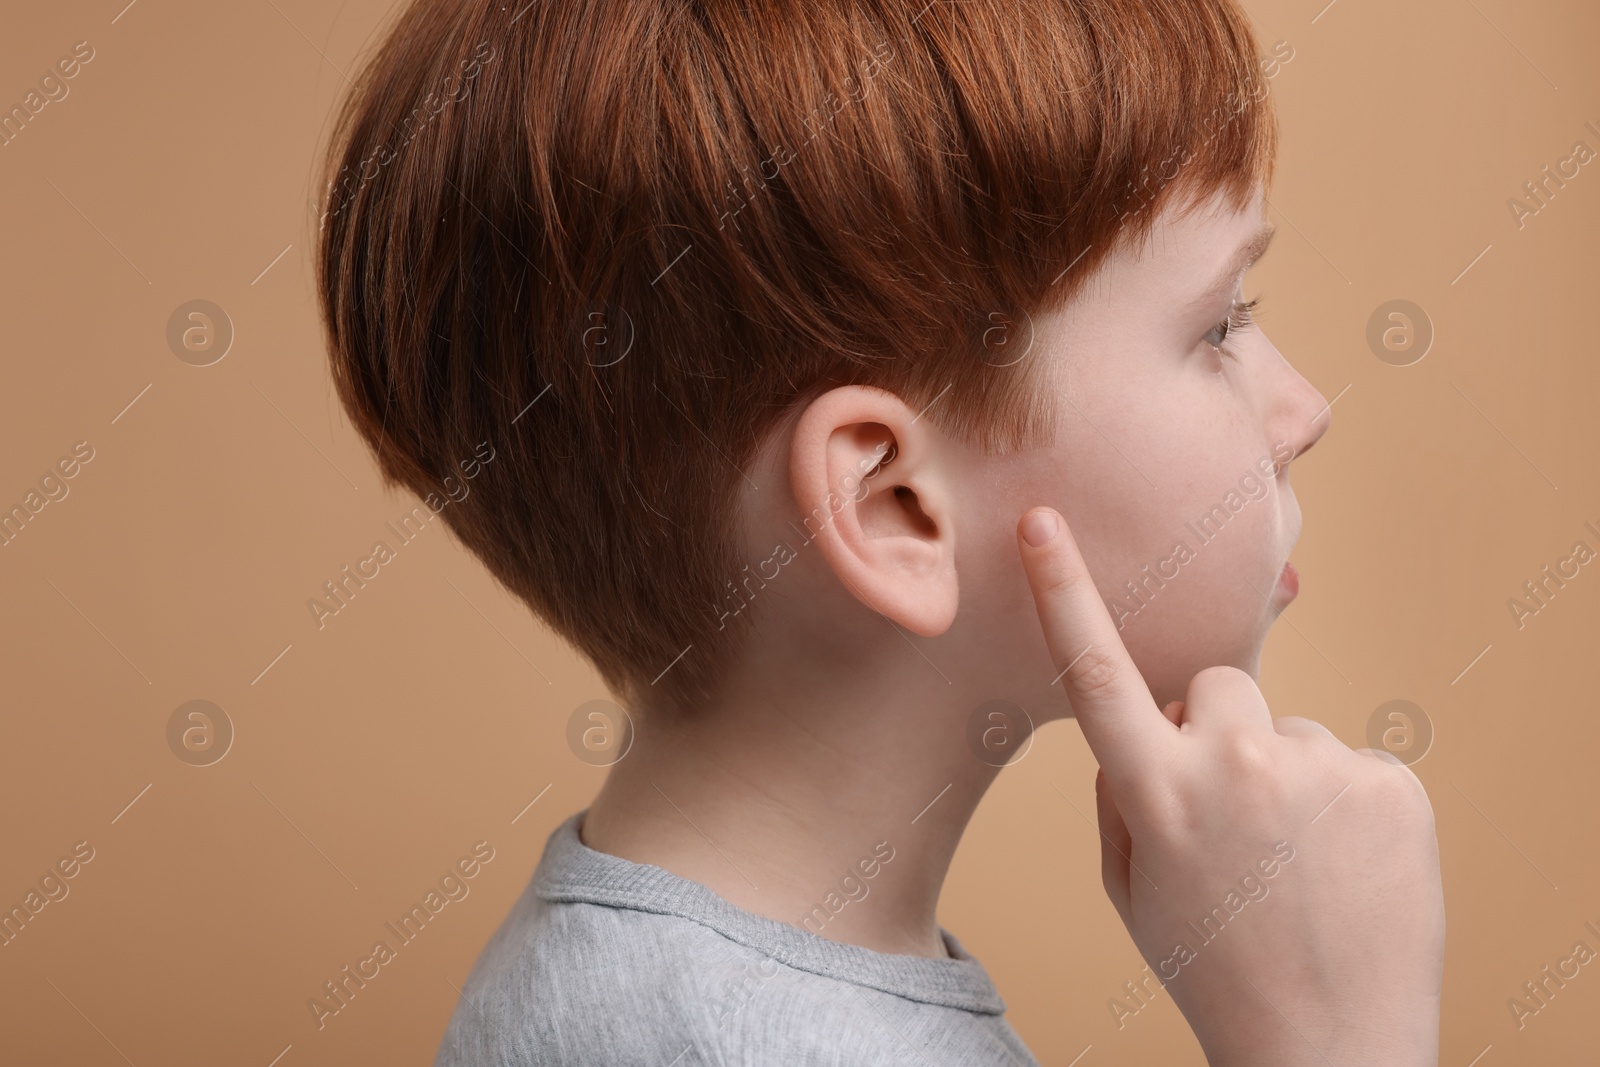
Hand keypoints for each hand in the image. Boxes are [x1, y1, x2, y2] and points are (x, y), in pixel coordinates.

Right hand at [1017, 507, 1443, 1065]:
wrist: (1329, 1047)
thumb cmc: (1214, 969)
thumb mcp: (1132, 889)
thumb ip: (1122, 792)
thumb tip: (1151, 726)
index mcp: (1156, 793)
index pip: (1095, 671)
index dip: (1062, 590)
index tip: (1042, 523)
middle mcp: (1235, 764)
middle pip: (1217, 686)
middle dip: (1215, 729)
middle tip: (1232, 816)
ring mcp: (1320, 769)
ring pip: (1289, 732)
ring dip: (1286, 779)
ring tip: (1296, 866)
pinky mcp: (1390, 784)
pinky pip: (1352, 763)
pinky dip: (1346, 806)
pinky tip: (1343, 869)